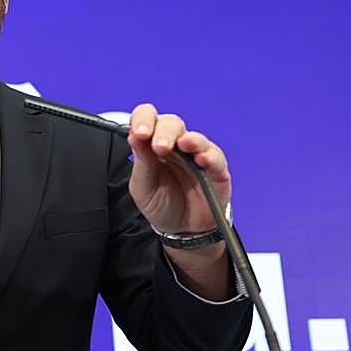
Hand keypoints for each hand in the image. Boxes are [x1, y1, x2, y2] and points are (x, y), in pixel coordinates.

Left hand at [126, 103, 229, 234]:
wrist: (181, 230)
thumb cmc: (161, 204)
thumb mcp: (143, 186)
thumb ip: (141, 162)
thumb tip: (134, 136)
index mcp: (153, 145)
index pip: (148, 119)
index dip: (143, 119)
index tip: (138, 133)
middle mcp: (176, 146)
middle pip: (172, 123)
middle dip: (164, 131)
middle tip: (158, 147)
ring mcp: (197, 156)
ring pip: (195, 137)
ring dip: (188, 139)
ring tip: (182, 145)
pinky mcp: (216, 170)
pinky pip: (216, 158)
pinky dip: (209, 156)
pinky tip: (200, 159)